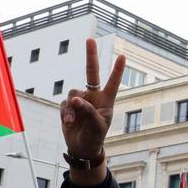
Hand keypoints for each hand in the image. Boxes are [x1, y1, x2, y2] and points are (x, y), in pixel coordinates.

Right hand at [59, 39, 124, 181]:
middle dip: (91, 56)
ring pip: (72, 93)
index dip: (117, 70)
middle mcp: (93, 97)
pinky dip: (65, 112)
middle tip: (90, 39)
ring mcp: (80, 100)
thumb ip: (88, 111)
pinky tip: (68, 122)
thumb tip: (76, 99)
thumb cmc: (95, 137)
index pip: (112, 82)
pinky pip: (64, 103)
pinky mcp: (68, 106)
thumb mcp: (97, 126)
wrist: (82, 148)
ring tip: (72, 120)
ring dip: (71, 106)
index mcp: (106, 100)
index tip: (123, 56)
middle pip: (91, 73)